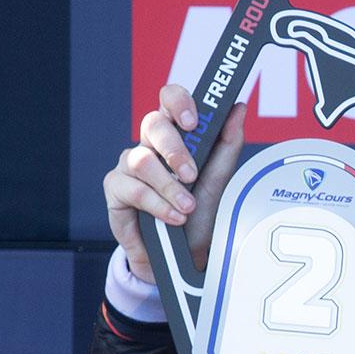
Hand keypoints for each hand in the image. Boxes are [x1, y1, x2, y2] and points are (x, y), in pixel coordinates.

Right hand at [103, 84, 246, 282]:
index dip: (178, 102)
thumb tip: (238, 108)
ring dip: (169, 186)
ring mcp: (129, 165)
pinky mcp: (115, 189)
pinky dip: (158, 205)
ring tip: (187, 207)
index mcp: (175, 135)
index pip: (169, 100)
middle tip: (192, 174)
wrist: (185, 253)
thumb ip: (227, 143)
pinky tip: (174, 218)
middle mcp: (149, 145)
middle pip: (152, 123)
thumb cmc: (200, 211)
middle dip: (175, 149)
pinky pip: (133, 189)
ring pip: (142, 159)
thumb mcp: (219, 178)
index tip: (193, 122)